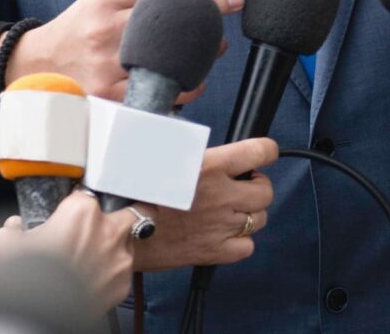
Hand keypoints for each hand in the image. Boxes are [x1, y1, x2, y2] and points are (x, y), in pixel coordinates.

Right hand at [0, 191, 142, 312]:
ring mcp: (120, 258)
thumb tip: (13, 228)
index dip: (75, 206)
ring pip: (129, 241)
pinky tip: (94, 278)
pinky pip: (124, 271)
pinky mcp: (124, 284)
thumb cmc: (28, 281)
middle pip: (127, 210)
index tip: (67, 216)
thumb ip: (12, 229)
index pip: (86, 196)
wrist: (39, 318)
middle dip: (116, 216)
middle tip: (97, 228)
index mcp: (82, 212)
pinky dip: (113, 272)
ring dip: (116, 245)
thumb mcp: (6, 246)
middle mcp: (108, 231)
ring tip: (93, 257)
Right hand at [3, 0, 242, 101]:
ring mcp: (108, 64)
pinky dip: (188, 82)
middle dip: (210, 6)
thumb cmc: (80, 30)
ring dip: (204, 48)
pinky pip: (163, 89)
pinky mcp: (111, 96)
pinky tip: (196, 74)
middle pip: (169, 14)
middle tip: (233, 0)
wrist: (38, 66)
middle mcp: (105, 30)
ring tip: (216, 41)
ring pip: (171, 55)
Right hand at [133, 138, 277, 270]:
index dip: (266, 152)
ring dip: (249, 213)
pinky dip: (240, 241)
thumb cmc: (137, 191)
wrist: (123, 231)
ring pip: (260, 219)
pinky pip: (247, 247)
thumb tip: (199, 138)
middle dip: (258, 187)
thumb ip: (189, 148)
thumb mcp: (163, 156)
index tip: (263, 155)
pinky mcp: (215, 251)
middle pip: (265, 191)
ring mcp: (221, 225)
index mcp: (210, 166)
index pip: (260, 152)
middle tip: (243, 186)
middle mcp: (222, 195)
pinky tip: (224, 234)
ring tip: (230, 211)